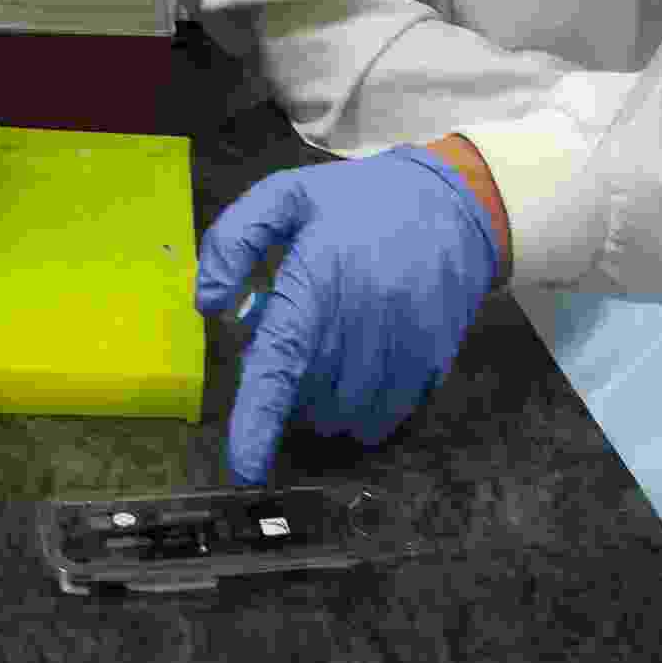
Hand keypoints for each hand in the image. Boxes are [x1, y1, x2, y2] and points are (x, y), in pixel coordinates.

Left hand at [195, 148, 501, 486]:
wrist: (453, 202)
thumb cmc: (359, 201)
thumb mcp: (288, 195)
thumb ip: (235, 240)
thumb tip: (209, 304)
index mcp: (321, 275)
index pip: (284, 359)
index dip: (261, 419)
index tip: (244, 467)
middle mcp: (365, 317)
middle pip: (308, 394)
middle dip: (289, 381)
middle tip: (298, 334)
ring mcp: (405, 345)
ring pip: (344, 416)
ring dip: (321, 402)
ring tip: (329, 350)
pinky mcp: (433, 363)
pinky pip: (383, 419)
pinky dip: (360, 411)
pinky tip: (359, 369)